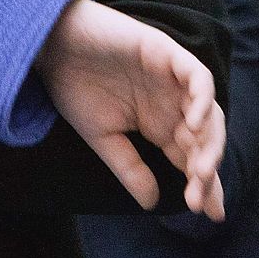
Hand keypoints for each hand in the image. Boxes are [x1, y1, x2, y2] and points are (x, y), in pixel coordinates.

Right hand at [35, 0, 225, 219]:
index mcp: (158, 123)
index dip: (206, 185)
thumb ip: (128, 167)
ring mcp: (172, 78)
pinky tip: (192, 126)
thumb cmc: (70, 85)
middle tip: (198, 197)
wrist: (49, 44)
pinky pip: (199, 78)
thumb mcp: (100, 136)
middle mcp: (171, 103)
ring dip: (210, 143)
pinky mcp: (166, 53)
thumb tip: (153, 204)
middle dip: (207, 171)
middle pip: (206, 140)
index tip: (208, 214)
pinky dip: (202, 100)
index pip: (192, 157)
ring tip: (199, 170)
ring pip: (210, 113)